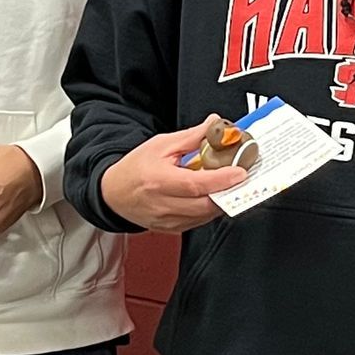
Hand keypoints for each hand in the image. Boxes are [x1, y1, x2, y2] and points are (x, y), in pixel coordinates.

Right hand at [99, 118, 246, 233]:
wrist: (115, 193)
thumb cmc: (136, 168)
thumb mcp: (162, 145)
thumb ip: (192, 137)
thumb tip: (215, 124)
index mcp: (158, 181)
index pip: (195, 184)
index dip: (221, 179)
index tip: (240, 172)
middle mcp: (162, 205)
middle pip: (205, 204)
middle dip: (227, 192)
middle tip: (240, 178)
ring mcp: (167, 221)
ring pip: (205, 216)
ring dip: (221, 201)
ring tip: (226, 184)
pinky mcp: (172, 230)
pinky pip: (199, 222)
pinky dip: (209, 209)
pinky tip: (210, 195)